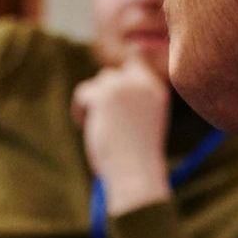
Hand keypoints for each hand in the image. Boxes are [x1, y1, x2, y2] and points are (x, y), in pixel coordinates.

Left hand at [73, 52, 171, 214]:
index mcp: (157, 92)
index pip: (137, 63)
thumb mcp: (140, 123)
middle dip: (103, 93)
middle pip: (113, 74)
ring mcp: (125, 88)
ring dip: (92, 101)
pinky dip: (80, 109)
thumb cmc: (136, 159)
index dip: (120, 72)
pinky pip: (83, 92)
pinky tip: (83, 125)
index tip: (111, 88)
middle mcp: (144, 85)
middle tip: (100, 118)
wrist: (135, 175)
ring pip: (99, 82)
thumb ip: (130, 101)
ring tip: (94, 125)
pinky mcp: (106, 96)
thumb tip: (105, 82)